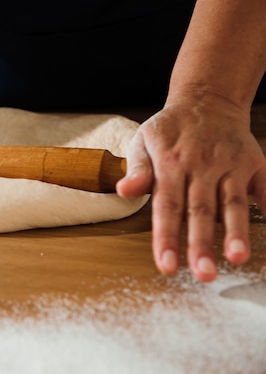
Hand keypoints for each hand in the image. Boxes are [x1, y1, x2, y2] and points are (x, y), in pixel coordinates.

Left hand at [116, 96, 265, 281]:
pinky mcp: (254, 162)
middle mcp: (201, 165)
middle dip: (201, 244)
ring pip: (233, 202)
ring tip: (237, 258)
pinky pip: (264, 188)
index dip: (166, 237)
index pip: (166, 206)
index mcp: (171, 163)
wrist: (206, 100)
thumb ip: (137, 169)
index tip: (166, 266)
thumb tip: (124, 191)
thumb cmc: (169, 129)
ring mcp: (230, 164)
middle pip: (200, 210)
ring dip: (236, 231)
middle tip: (203, 275)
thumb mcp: (144, 141)